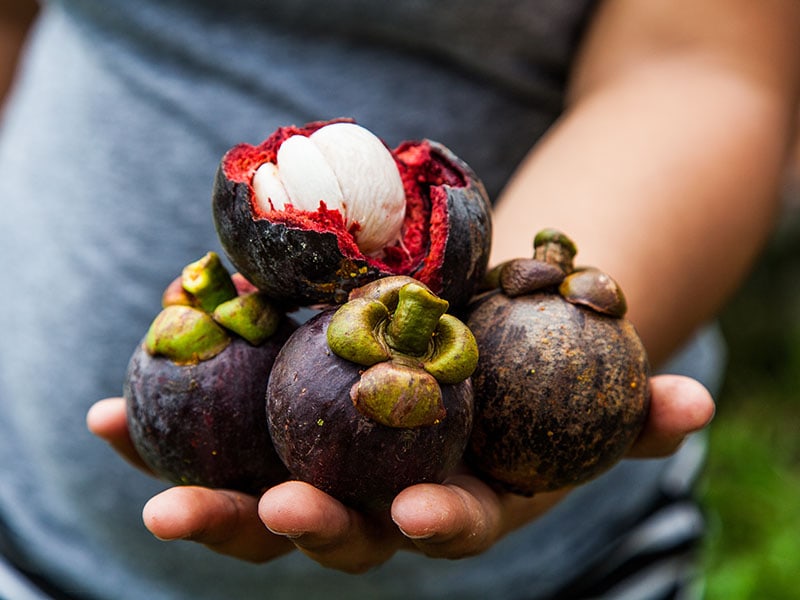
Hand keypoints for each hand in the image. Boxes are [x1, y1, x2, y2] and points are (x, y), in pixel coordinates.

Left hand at [87, 373, 713, 570]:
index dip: (438, 524)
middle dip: (300, 530)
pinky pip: (209, 439)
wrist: (471, 344)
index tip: (419, 514)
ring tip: (157, 495)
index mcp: (456, 496)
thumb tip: (698, 404)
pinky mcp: (268, 435)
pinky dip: (154, 438)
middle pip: (337, 532)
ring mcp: (319, 471)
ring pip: (258, 502)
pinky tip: (106, 420)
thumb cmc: (534, 367)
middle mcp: (380, 500)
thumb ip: (637, 406)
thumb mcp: (588, 382)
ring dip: (206, 501)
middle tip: (268, 511)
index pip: (448, 522)